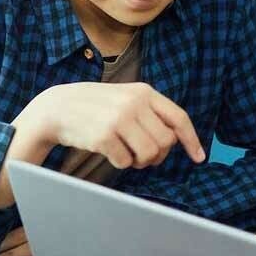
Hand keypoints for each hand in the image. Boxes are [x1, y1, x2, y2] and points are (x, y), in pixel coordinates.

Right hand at [13, 82, 206, 169]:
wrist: (56, 108)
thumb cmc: (95, 107)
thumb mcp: (125, 98)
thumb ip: (149, 113)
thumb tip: (175, 141)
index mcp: (144, 92)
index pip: (178, 118)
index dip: (191, 140)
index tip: (199, 157)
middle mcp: (134, 103)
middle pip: (165, 142)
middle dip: (158, 155)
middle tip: (143, 156)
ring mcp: (118, 119)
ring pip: (149, 154)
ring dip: (140, 162)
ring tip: (127, 154)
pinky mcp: (104, 136)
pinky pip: (126, 162)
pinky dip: (120, 163)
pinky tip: (109, 152)